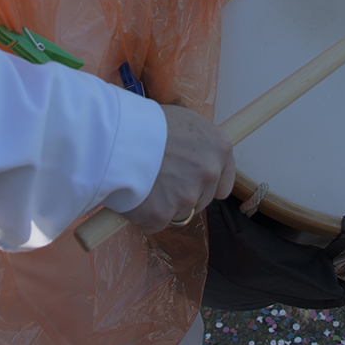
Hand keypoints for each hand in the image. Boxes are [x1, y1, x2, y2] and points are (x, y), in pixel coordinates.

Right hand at [122, 105, 234, 233]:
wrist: (120, 136)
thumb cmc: (150, 122)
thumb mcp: (185, 121)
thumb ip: (198, 145)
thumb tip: (195, 157)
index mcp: (219, 148)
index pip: (225, 181)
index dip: (208, 184)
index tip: (196, 183)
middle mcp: (209, 173)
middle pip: (202, 199)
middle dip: (184, 194)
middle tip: (161, 180)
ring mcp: (187, 197)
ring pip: (179, 212)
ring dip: (164, 205)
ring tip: (145, 184)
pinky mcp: (163, 215)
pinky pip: (155, 223)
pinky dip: (144, 215)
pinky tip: (134, 195)